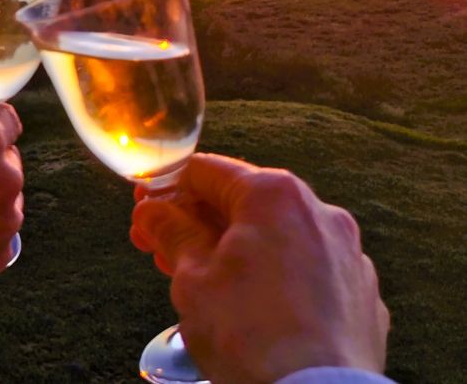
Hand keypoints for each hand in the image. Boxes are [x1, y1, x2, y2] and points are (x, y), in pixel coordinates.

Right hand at [131, 153, 388, 383]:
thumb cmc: (249, 335)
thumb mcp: (191, 278)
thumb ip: (171, 232)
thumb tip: (153, 211)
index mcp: (275, 196)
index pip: (206, 172)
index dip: (165, 188)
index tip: (144, 210)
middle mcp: (320, 213)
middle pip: (243, 204)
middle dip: (197, 223)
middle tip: (160, 247)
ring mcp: (348, 256)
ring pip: (277, 239)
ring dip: (234, 251)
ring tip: (198, 280)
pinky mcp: (362, 296)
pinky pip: (307, 273)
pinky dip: (275, 278)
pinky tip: (250, 307)